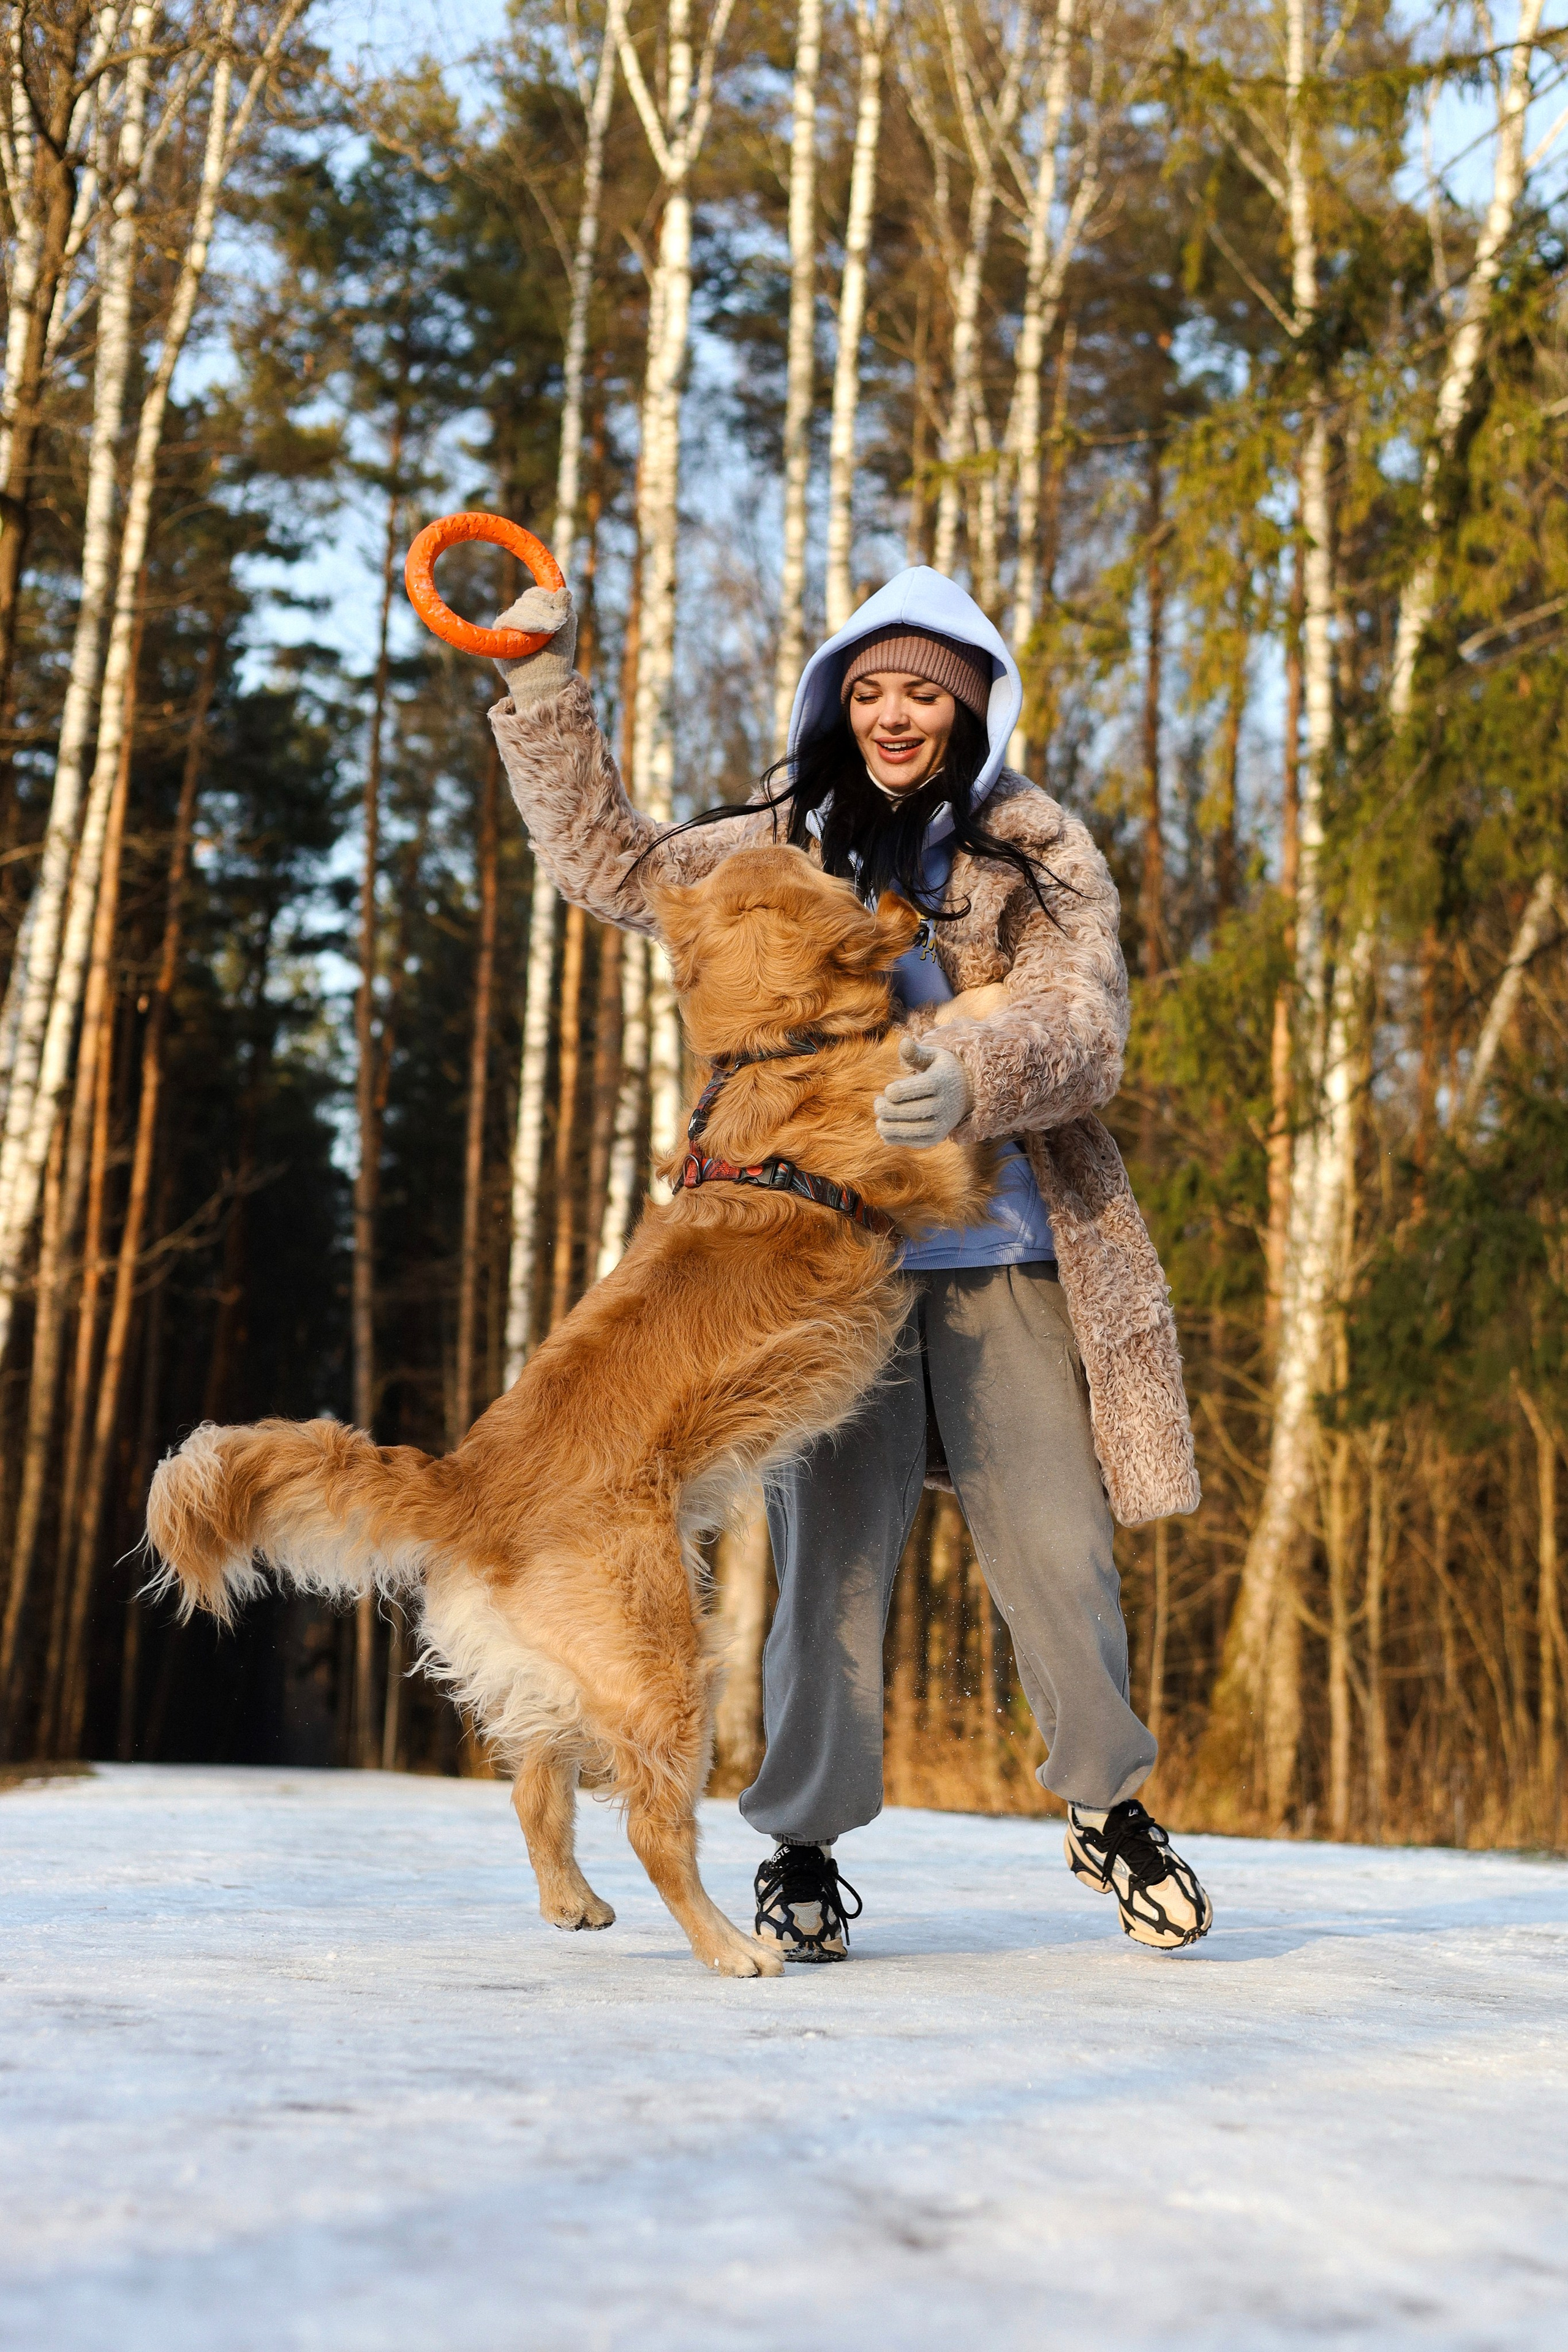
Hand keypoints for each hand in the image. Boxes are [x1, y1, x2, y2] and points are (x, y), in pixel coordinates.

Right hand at [491, 585, 576, 706]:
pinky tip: (533, 632)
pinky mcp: (500, 634)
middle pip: (528, 599)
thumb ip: (565, 610)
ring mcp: (509, 624)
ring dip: (535, 618)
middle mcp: (521, 615)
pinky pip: (507, 620)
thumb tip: (564, 590)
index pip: (536, 594)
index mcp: (537, 611)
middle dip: (543, 611)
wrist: (545, 681)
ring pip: (519, 608)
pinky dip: (522, 623)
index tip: (559, 615)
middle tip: (555, 627)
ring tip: (547, 632)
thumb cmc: (557, 657)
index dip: (547, 598)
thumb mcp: (566, 631)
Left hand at [874, 1034, 970, 1148]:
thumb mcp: (934, 1056)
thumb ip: (916, 1053)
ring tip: (880, 1119)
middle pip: (906, 1111)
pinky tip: (886, 1129)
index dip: (892, 1091)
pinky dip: (894, 1138)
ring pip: (908, 1130)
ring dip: (887, 1125)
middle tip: (877, 1103)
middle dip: (885, 1108)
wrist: (966, 1094)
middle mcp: (942, 1105)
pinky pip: (911, 1142)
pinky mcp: (935, 1138)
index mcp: (939, 1082)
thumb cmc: (942, 1071)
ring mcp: (940, 1125)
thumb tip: (903, 1043)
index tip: (889, 1090)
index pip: (909, 1090)